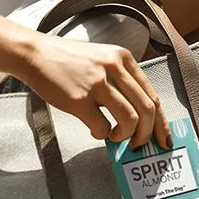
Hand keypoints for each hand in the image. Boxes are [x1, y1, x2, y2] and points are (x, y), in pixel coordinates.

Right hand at [19, 32, 171, 149]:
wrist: (35, 53)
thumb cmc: (68, 60)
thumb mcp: (103, 59)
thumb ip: (122, 81)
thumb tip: (139, 116)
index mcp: (124, 59)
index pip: (153, 95)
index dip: (161, 123)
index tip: (164, 140)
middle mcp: (115, 68)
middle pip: (148, 109)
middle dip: (147, 134)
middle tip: (138, 144)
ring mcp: (97, 83)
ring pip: (131, 119)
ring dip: (125, 136)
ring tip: (115, 136)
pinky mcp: (79, 99)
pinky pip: (102, 127)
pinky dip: (102, 134)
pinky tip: (95, 130)